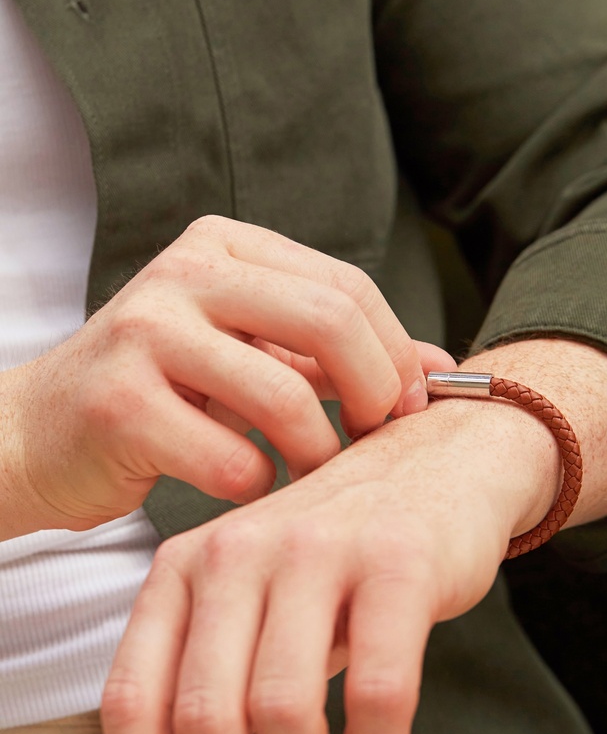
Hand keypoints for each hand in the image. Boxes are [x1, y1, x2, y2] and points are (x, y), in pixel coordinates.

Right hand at [0, 215, 453, 538]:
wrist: (39, 434)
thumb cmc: (160, 395)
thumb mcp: (248, 354)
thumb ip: (333, 353)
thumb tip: (440, 366)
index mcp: (222, 247)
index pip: (346, 287)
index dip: (396, 351)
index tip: (411, 405)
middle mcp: (184, 274)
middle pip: (329, 321)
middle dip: (376, 392)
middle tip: (378, 440)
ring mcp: (146, 333)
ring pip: (285, 397)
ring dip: (318, 454)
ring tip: (312, 475)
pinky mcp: (119, 403)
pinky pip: (231, 458)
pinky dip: (255, 485)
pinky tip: (243, 485)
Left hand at [102, 386, 557, 733]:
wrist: (439, 461)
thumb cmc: (340, 547)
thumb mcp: (254, 590)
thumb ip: (215, 669)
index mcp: (188, 564)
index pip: (136, 694)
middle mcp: (241, 551)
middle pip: (204, 714)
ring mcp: (319, 550)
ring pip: (281, 708)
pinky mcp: (397, 561)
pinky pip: (378, 685)